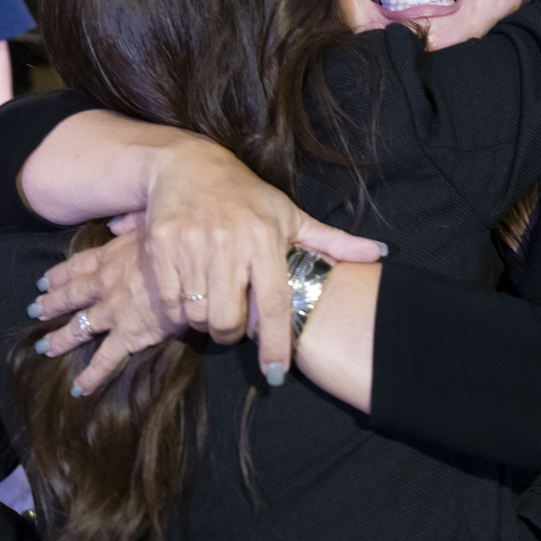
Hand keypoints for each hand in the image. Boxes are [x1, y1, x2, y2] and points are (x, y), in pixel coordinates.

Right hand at [33, 135, 383, 393]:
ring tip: (211, 302)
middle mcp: (228, 241)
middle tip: (233, 323)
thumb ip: (332, 241)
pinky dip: (179, 308)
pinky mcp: (161, 246)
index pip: (275, 303)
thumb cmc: (247, 198)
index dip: (277, 344)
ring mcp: (191, 243)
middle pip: (228, 319)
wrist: (188, 166)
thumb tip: (379, 254)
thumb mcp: (290, 215)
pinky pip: (170, 301)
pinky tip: (189, 292)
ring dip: (203, 321)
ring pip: (197, 314)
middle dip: (231, 333)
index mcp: (265, 238)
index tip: (277, 374)